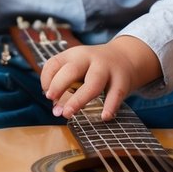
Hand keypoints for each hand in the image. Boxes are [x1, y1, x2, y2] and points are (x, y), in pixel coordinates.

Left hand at [40, 35, 160, 119]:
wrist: (126, 57)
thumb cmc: (94, 68)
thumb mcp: (79, 69)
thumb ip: (66, 88)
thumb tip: (57, 110)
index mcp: (74, 54)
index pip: (54, 63)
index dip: (46, 80)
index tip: (47, 94)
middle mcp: (89, 58)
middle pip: (71, 71)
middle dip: (58, 87)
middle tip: (53, 105)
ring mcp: (107, 69)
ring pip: (92, 83)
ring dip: (78, 100)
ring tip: (68, 114)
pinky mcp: (122, 80)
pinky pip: (115, 94)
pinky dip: (110, 105)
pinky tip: (105, 116)